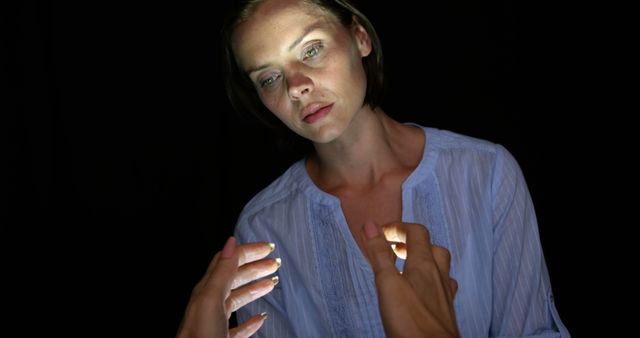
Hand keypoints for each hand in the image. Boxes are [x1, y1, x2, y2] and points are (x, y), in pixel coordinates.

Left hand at [176, 237, 279, 337]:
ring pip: (237, 300)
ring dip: (255, 289)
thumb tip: (230, 242)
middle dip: (255, 267)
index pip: (228, 262)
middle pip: (234, 279)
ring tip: (272, 283)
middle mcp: (209, 304)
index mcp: (207, 291)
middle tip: (275, 263)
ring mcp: (215, 324)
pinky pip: (238, 327)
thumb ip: (222, 272)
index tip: (268, 247)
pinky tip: (261, 319)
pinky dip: (252, 321)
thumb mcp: (211, 299)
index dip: (247, 251)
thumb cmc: (201, 336)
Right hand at [361, 221, 459, 337]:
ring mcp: (444, 292)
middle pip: (431, 247)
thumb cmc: (409, 320)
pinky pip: (442, 285)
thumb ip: (379, 254)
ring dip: (423, 260)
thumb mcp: (387, 283)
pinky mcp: (445, 309)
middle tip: (393, 248)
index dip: (398, 227)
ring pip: (439, 266)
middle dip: (412, 242)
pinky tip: (421, 291)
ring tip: (405, 266)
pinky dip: (430, 280)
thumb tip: (371, 225)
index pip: (416, 232)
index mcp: (424, 264)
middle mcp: (438, 275)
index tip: (380, 232)